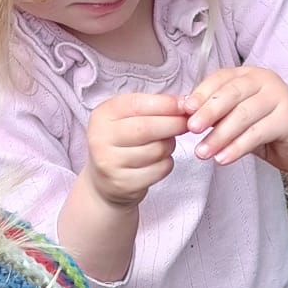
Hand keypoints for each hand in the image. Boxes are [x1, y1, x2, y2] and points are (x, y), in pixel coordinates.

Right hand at [84, 92, 186, 206]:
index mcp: (102, 115)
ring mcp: (110, 163)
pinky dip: (166, 164)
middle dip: (173, 124)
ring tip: (166, 143)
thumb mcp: (127, 119)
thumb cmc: (122, 143)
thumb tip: (186, 103)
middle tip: (188, 123)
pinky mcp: (124, 183)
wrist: (105, 182)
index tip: (185, 105)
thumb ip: (152, 108)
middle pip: (146, 128)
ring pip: (156, 150)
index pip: (136, 104)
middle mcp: (100, 138)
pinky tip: (159, 161)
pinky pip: (159, 170)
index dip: (165, 104)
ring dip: (170, 145)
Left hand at [184, 66, 287, 172]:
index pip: (221, 78)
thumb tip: (184, 111)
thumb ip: (215, 113)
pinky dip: (238, 147)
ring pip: (243, 115)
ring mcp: (280, 97)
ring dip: (220, 135)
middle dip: (209, 112)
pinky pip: (258, 133)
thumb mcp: (235, 118)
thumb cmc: (264, 129)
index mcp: (249, 74)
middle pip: (232, 94)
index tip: (185, 110)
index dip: (201, 93)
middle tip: (192, 129)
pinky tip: (223, 158)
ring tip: (203, 152)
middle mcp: (266, 80)